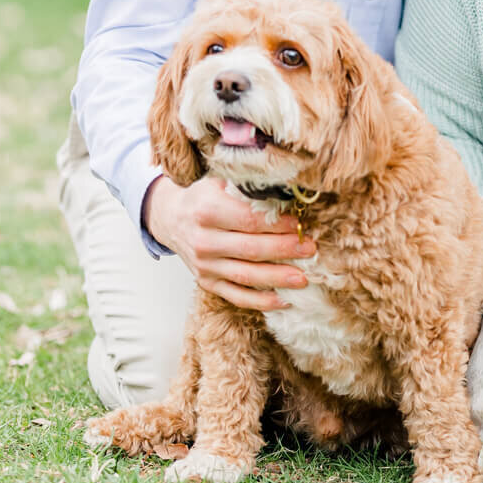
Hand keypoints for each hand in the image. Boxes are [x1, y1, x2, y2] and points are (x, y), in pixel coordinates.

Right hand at [143, 174, 314, 311]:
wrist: (172, 218)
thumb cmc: (204, 197)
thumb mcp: (221, 181)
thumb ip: (249, 188)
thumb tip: (288, 193)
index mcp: (208, 211)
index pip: (250, 220)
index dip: (277, 224)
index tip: (301, 225)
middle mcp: (204, 241)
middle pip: (251, 249)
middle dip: (284, 250)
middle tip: (311, 249)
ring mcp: (204, 266)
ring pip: (246, 276)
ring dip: (277, 278)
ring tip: (303, 279)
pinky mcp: (206, 283)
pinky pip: (236, 296)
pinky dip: (260, 301)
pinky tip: (284, 301)